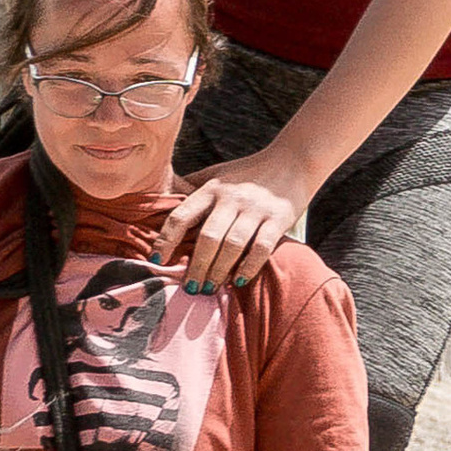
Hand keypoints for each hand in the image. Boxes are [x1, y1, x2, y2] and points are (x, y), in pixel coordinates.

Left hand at [164, 145, 303, 290]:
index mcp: (211, 188)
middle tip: (189, 288)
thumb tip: (157, 202)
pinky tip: (239, 281)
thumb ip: (192, 188)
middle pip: (208, 237)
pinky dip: (249, 266)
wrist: (293, 161)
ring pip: (233, 244)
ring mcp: (256, 208)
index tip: (156, 261)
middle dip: (196, 266)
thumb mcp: (217, 175)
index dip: (166, 240)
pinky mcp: (279, 218)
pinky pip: (262, 247)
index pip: (182, 215)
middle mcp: (232, 197)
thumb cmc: (247, 174)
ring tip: (209, 289)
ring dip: (219, 270)